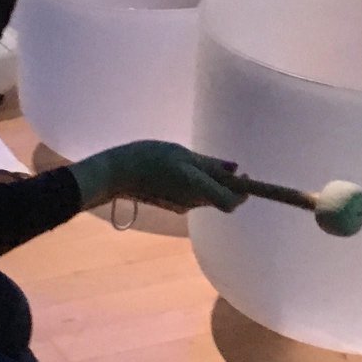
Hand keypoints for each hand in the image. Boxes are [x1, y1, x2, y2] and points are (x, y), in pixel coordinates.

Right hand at [73, 140, 247, 214]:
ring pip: (207, 196)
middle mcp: (192, 202)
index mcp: (196, 188)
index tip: (245, 174)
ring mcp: (182, 206)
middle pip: (221, 198)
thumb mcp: (183, 155)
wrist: (116, 174)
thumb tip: (236, 168)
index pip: (231, 201)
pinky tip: (182, 170)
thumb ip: (210, 164)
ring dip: (211, 182)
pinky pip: (194, 196)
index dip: (244, 191)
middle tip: (224, 164)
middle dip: (228, 183)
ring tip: (197, 161)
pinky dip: (197, 184)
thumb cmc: (149, 158)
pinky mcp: (173, 205)